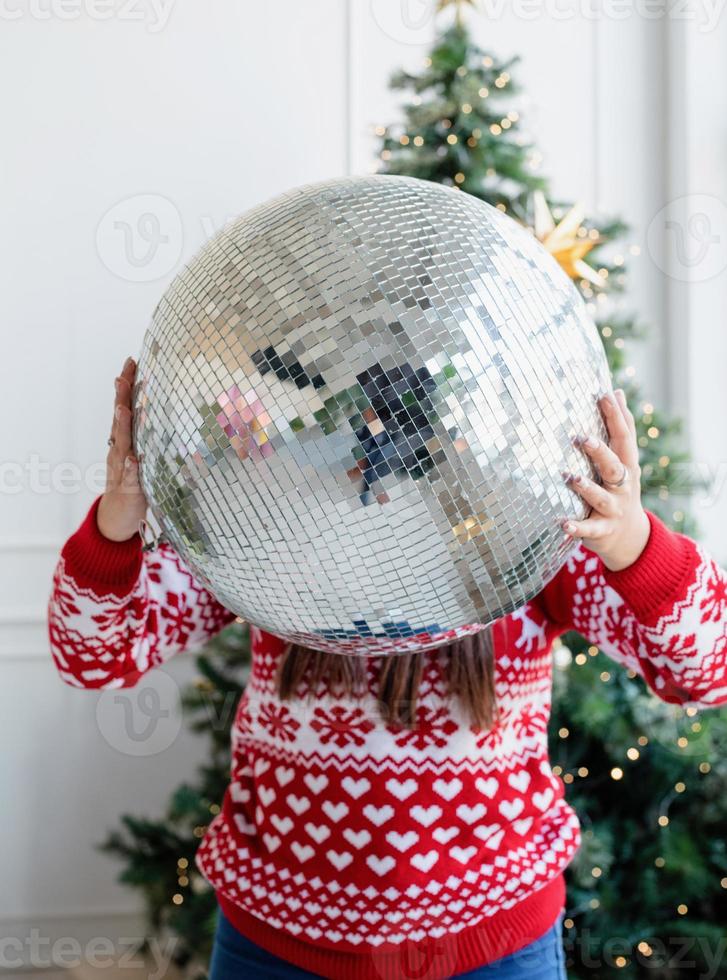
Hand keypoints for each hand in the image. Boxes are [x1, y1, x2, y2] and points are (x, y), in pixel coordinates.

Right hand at [96, 356, 147, 541]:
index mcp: (125, 438)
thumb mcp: (146, 452)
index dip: (127, 384)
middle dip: (121, 397)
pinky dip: (129, 467)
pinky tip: (131, 458)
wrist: (118, 514)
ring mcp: (121, 466)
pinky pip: (128, 476)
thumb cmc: (134, 480)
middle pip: (119, 418)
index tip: (131, 361)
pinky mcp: (127, 486)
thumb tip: (180, 412)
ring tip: (123, 409)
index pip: (125, 405)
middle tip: (122, 376)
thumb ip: (155, 433)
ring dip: (121, 426)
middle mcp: (120, 448)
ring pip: (121, 443)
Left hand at [561, 388, 649, 571]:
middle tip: (580, 438)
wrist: (630, 537)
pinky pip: (589, 528)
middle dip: (600, 452)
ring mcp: (612, 509)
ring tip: (570, 477)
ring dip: (586, 488)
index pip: (624, 438)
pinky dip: (576, 527)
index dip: (616, 417)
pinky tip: (562, 524)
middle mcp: (622, 486)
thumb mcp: (625, 460)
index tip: (604, 395)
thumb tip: (616, 391)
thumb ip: (620, 429)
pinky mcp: (602, 530)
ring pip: (600, 498)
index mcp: (626, 466)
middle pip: (614, 467)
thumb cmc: (620, 489)